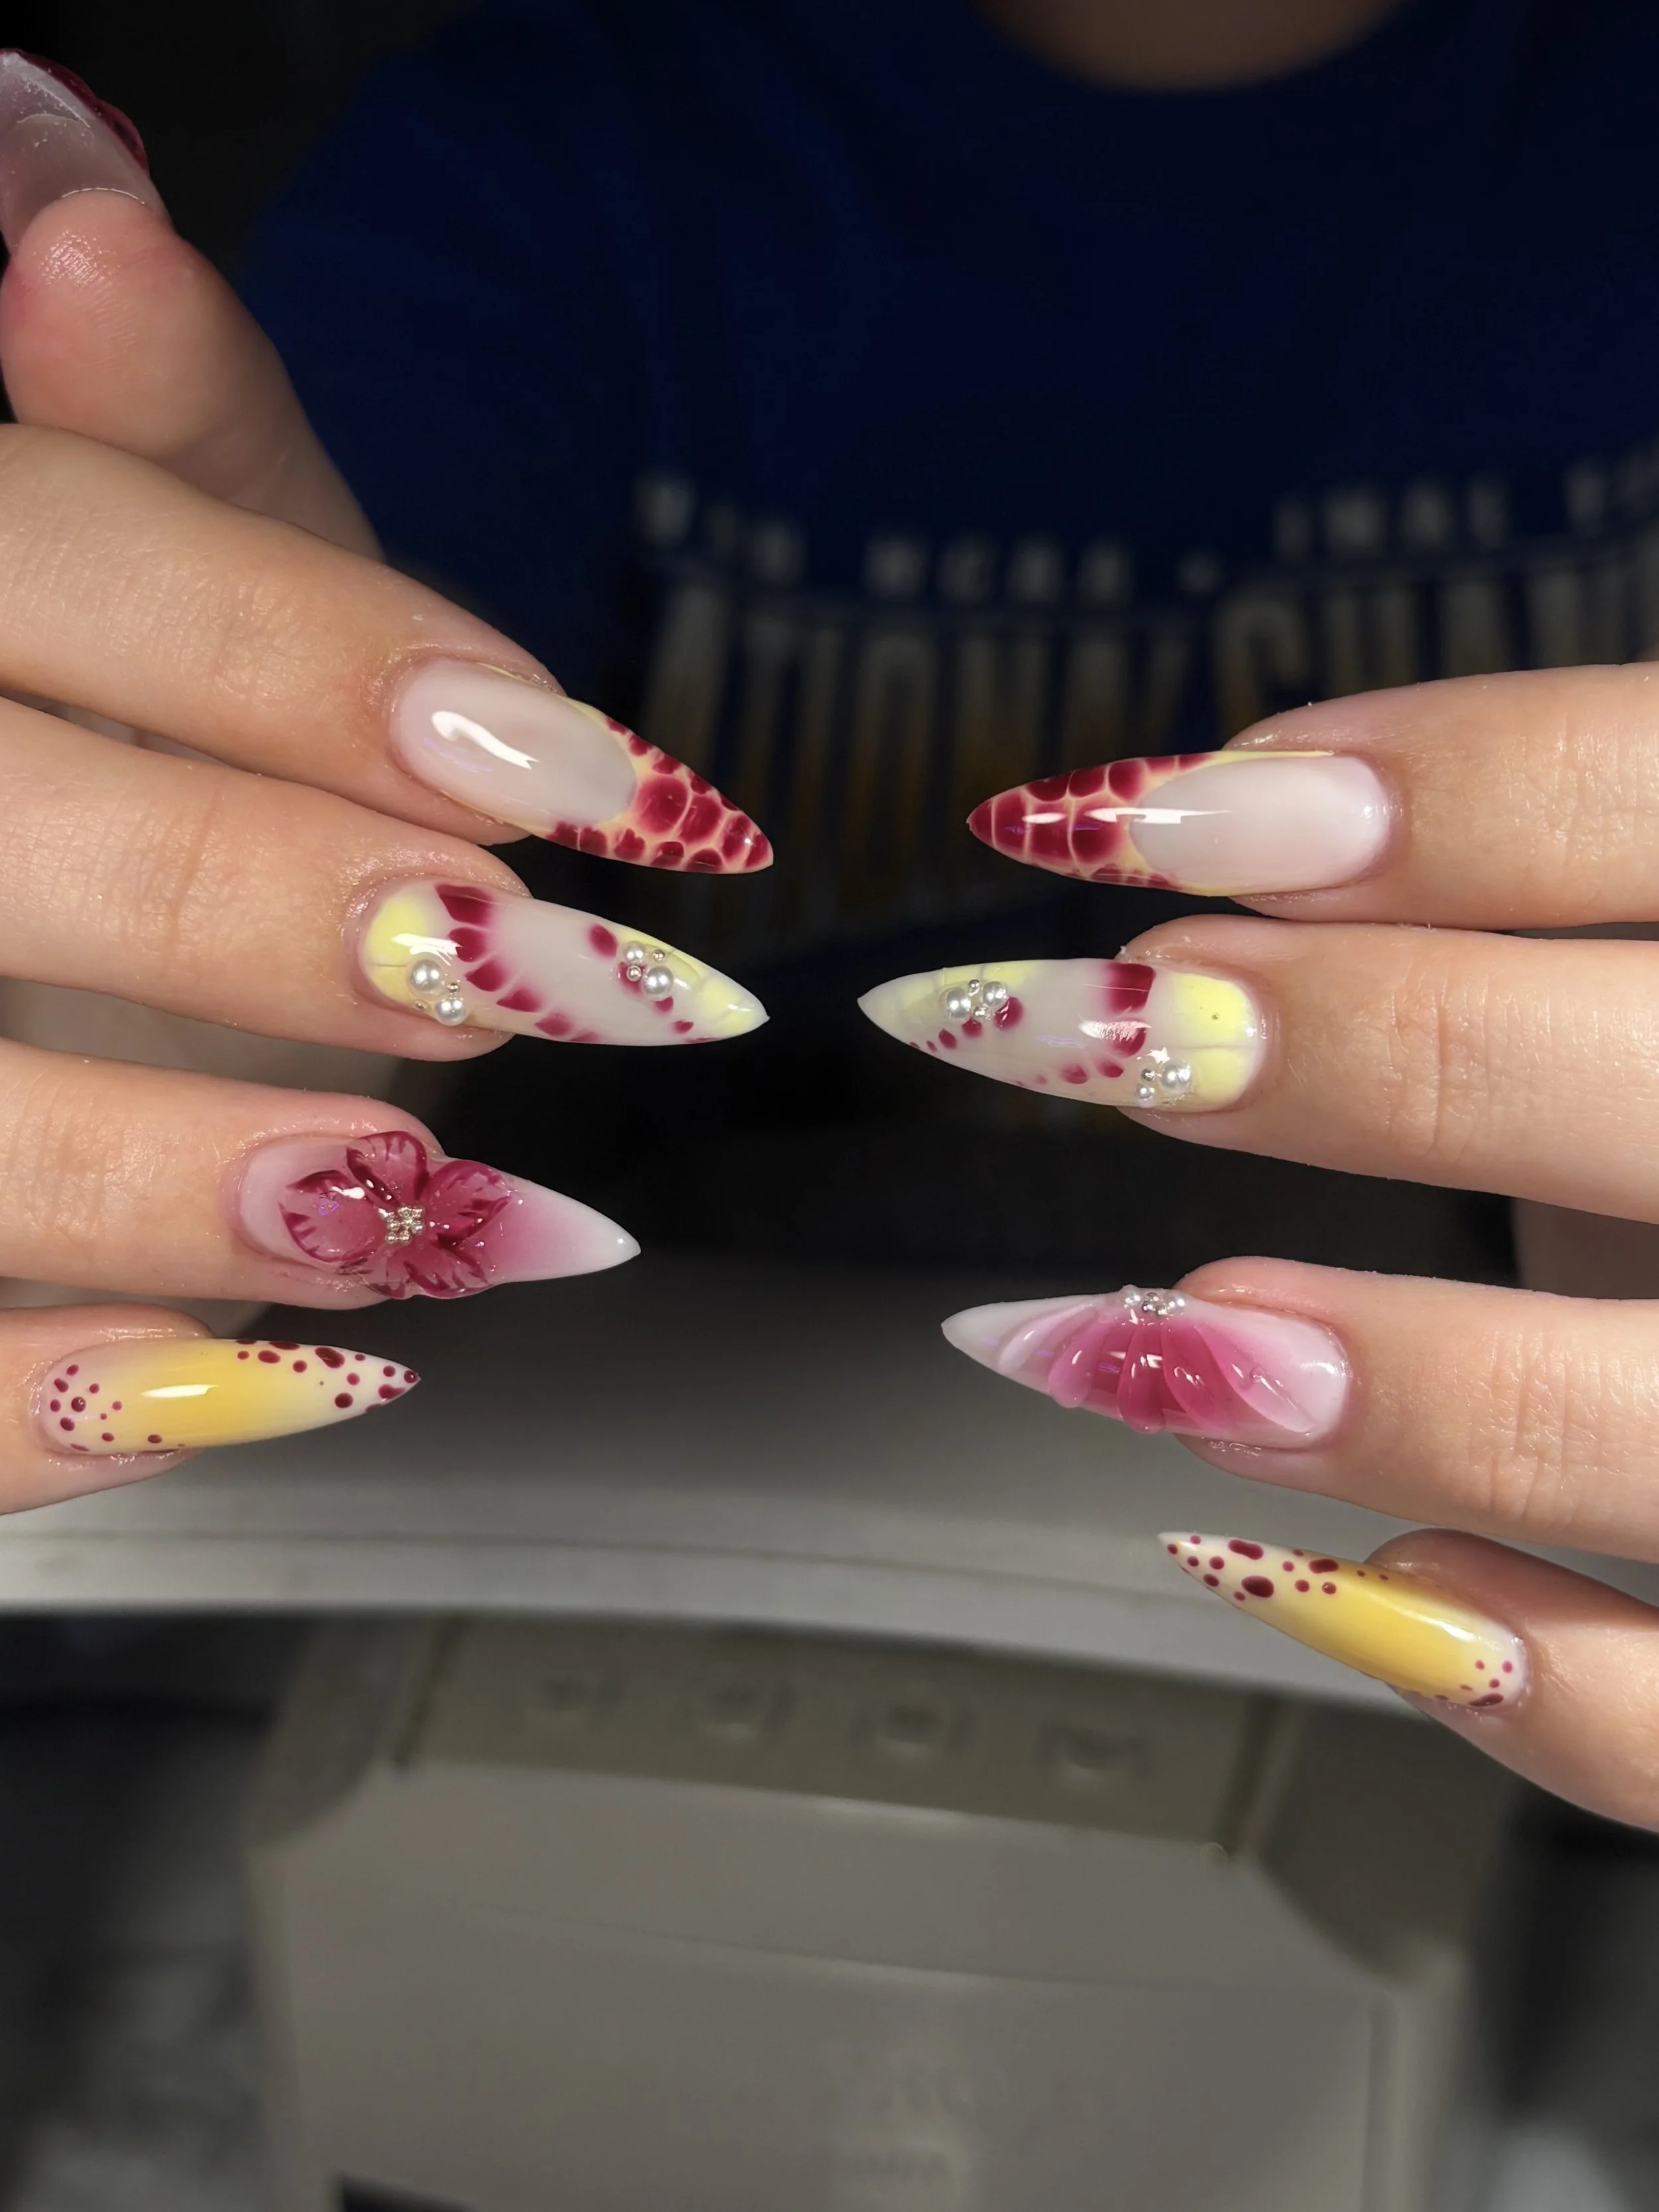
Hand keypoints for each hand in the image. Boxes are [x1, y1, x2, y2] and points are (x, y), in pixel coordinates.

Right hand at [0, 55, 766, 1502]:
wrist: (73, 918)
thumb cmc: (158, 735)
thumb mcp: (187, 580)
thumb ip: (173, 449)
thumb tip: (83, 199)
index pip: (39, 561)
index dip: (290, 656)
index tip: (570, 773)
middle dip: (242, 904)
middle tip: (499, 968)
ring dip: (154, 1175)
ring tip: (402, 1209)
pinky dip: (46, 1400)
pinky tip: (235, 1399)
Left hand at [862, 665, 1658, 1826]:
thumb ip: (1585, 870)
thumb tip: (1268, 810)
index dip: (1427, 794)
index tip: (1149, 817)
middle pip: (1654, 1093)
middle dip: (1349, 1049)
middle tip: (1088, 1028)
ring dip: (1384, 1381)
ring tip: (1142, 1340)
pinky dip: (1519, 1679)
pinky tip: (1334, 1589)